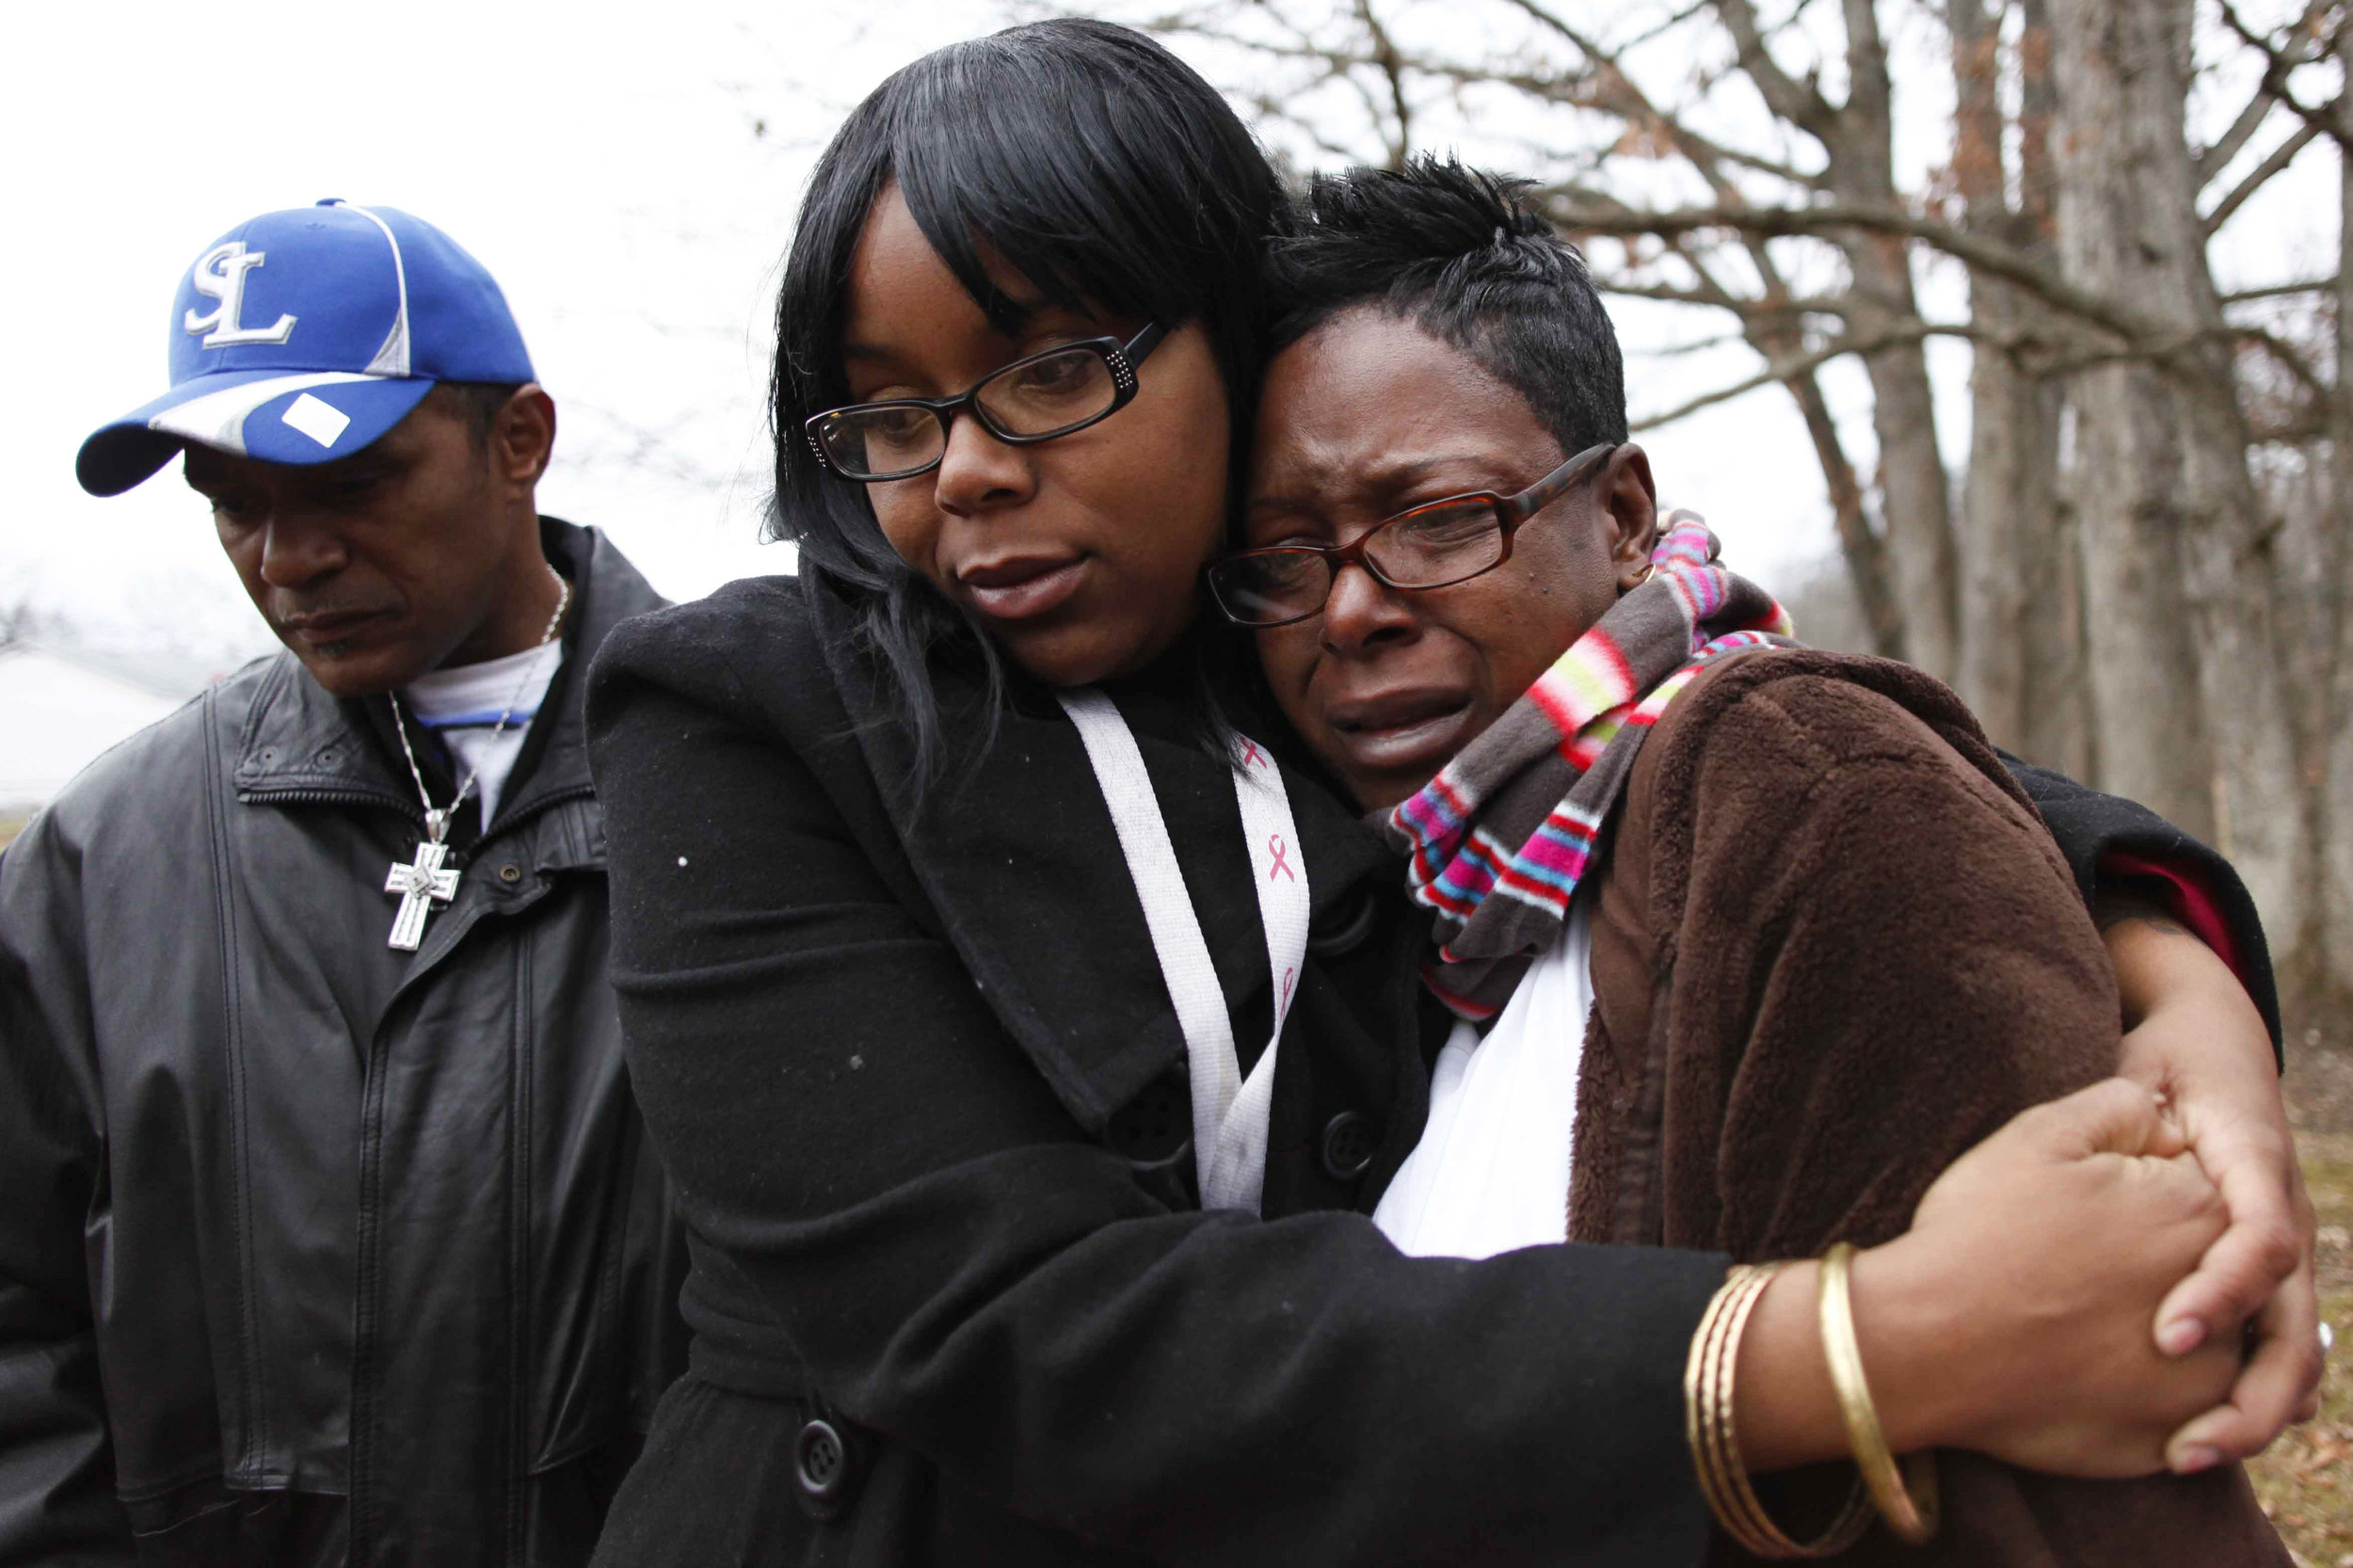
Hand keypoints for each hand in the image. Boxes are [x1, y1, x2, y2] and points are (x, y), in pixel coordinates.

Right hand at [1853, 1078, 2242, 1477]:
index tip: (2078, 1206)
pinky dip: (2132, 1385)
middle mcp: (2228, 1302)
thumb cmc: (1977, 1233)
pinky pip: (2168, 1405)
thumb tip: (2160, 1110)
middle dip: (2147, 1254)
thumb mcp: (2038, 1136)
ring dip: (2152, 1321)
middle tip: (2067, 1259)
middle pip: (2203, 1262)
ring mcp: (2202, 1380)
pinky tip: (2071, 1361)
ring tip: (2067, 1309)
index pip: (2195, 1185)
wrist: (1923, 1347)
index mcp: (2203, 1215)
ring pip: (2195, 1337)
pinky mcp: (2171, 1437)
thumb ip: (2118, 1106)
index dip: (2132, 1187)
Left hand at [2105, 913, 2318, 1470]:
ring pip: (2291, 1352)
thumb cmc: (2168, 1067)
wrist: (2215, 1055)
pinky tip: (2197, 1440)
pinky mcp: (2258, 1282)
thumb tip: (2110, 1128)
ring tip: (2185, 1456)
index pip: (2262, 1242)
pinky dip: (2245, 1399)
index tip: (2169, 1337)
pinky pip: (2268, 1350)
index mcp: (2253, 1170)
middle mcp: (2280, 1221)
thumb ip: (2127, 1109)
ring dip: (2251, 1413)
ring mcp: (2277, 1256)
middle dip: (2253, 1395)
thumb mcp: (2146, 1077)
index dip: (2220, 1292)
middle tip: (2189, 1443)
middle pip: (2294, 1327)